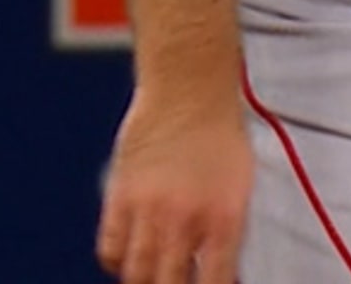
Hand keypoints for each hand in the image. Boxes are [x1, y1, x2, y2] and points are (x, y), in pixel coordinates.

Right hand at [96, 86, 255, 283]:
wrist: (189, 87)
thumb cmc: (219, 131)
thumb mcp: (240, 187)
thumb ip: (229, 233)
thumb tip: (224, 272)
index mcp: (225, 217)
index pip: (216, 281)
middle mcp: (186, 217)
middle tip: (173, 283)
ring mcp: (150, 208)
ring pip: (136, 274)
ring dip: (144, 281)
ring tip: (151, 277)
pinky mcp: (120, 195)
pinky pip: (110, 248)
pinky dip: (118, 261)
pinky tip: (129, 256)